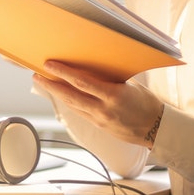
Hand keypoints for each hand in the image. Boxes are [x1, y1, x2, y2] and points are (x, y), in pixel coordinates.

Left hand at [33, 61, 164, 147]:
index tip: (50, 64)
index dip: (63, 73)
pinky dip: (69, 102)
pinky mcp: (99, 126)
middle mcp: (103, 109)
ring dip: (56, 94)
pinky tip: (61, 94)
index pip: (82, 82)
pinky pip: (79, 112)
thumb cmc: (147, 103)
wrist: (157, 129)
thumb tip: (93, 66)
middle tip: (37, 75)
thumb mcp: (131, 85)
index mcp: (113, 95)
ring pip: (72, 105)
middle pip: (70, 96)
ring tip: (44, 83)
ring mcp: (100, 120)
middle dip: (51, 85)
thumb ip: (111, 78)